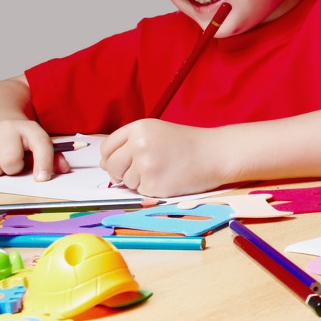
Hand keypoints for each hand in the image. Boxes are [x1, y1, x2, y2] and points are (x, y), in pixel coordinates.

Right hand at [0, 120, 70, 180]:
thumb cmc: (20, 139)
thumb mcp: (38, 143)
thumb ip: (53, 158)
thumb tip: (63, 170)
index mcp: (30, 129)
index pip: (40, 145)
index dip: (43, 163)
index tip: (42, 178)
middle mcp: (8, 128)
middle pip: (9, 162)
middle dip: (12, 170)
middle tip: (12, 164)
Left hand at [100, 119, 230, 196]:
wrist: (216, 154)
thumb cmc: (188, 144)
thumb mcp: (157, 133)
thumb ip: (130, 144)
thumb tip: (105, 165)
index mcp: (138, 128)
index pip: (107, 148)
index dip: (110, 158)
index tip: (120, 163)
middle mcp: (138, 144)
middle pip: (111, 166)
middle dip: (121, 173)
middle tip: (143, 170)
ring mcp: (145, 165)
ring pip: (126, 181)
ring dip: (140, 181)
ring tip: (163, 171)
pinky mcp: (153, 184)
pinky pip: (140, 191)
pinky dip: (152, 189)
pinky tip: (169, 179)